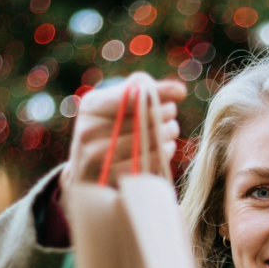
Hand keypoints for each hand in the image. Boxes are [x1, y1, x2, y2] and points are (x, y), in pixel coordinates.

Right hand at [62, 72, 186, 203]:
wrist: (88, 172)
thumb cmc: (109, 129)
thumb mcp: (114, 105)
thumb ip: (141, 89)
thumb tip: (179, 90)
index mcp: (91, 107)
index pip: (130, 96)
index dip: (159, 92)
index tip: (180, 92)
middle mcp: (89, 132)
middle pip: (141, 118)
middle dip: (165, 113)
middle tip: (172, 112)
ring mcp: (97, 158)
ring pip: (146, 141)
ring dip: (167, 133)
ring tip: (172, 129)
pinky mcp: (110, 179)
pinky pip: (146, 163)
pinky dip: (163, 154)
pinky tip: (168, 147)